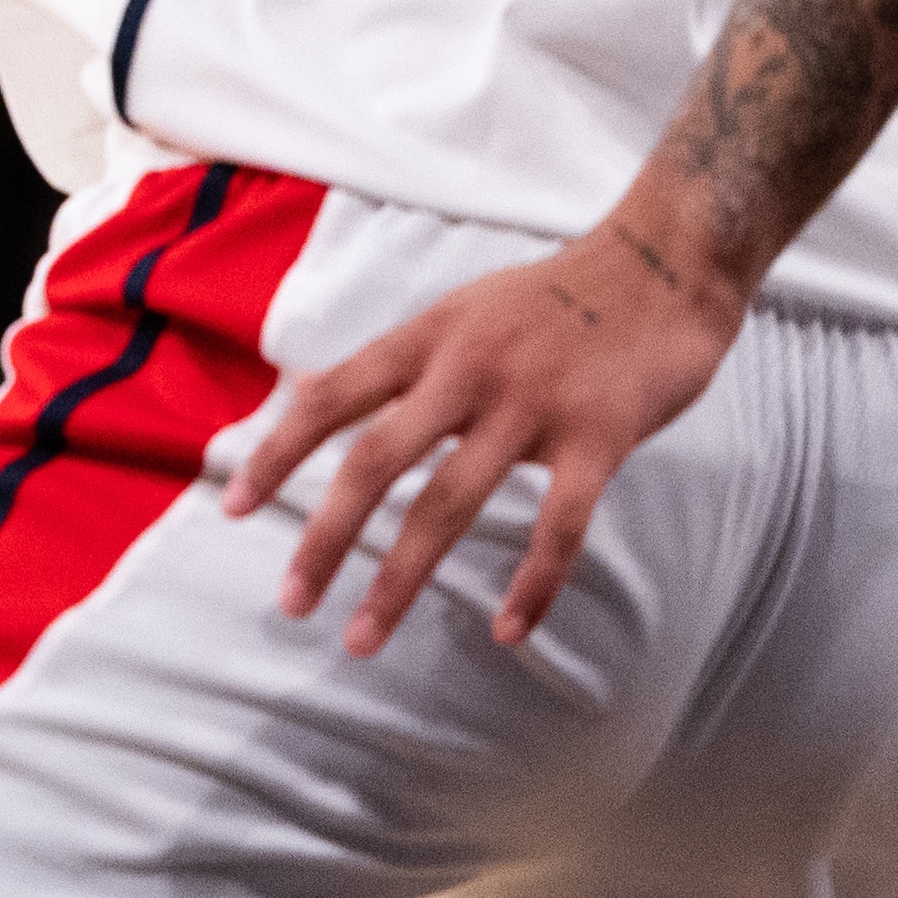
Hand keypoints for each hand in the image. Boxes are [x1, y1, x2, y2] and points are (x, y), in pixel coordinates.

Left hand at [220, 220, 738, 653]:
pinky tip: (508, 631)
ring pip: (451, 502)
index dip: (275, 452)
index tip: (230, 507)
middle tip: (291, 603)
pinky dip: (533, 584)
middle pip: (375, 461)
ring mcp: (534, 402)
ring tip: (363, 636)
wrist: (666, 261)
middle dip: (325, 537)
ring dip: (401, 578)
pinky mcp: (601, 435)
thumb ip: (396, 361)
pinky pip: (560, 525)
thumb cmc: (556, 296)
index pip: (330, 397)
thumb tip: (310, 390)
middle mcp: (468, 368)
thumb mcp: (459, 311)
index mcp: (427, 337)